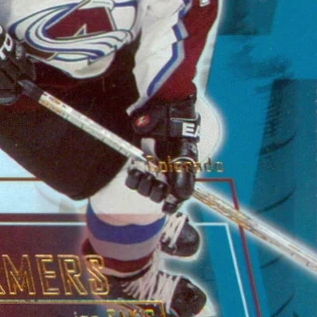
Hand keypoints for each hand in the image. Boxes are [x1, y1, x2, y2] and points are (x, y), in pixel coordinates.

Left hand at [131, 97, 199, 212]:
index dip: (172, 206)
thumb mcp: (183, 152)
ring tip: (145, 174)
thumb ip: (183, 174)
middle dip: (155, 192)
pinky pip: (133, 180)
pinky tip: (136, 170)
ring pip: (145, 190)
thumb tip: (181, 196)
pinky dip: (133, 178)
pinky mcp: (139, 162)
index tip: (166, 207)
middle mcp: (166, 173)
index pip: (179, 198)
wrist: (165, 109)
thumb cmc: (178, 130)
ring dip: (143, 186)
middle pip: (159, 196)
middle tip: (155, 180)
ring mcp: (151, 168)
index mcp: (182, 173)